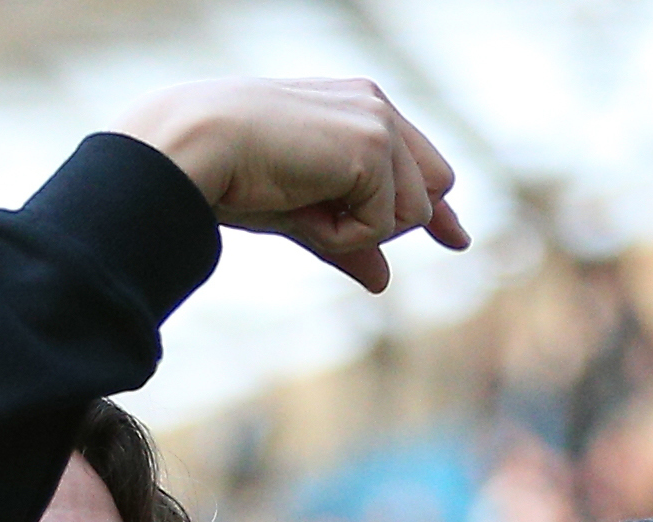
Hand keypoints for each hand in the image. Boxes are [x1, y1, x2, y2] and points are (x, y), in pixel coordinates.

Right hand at [116, 77, 468, 292]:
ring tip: (298, 202)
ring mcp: (379, 125)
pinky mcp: (372, 149)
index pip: (421, 167)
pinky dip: (341, 233)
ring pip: (410, 215)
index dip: (436, 210)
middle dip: (388, 223)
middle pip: (430, 192)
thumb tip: (384, 282)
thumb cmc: (233, 174)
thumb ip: (348, 241)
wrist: (197, 148)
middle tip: (319, 217)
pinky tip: (301, 202)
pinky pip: (381, 225)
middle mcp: (376, 107)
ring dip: (355, 230)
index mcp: (360, 107)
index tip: (455, 240)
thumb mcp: (301, 213)